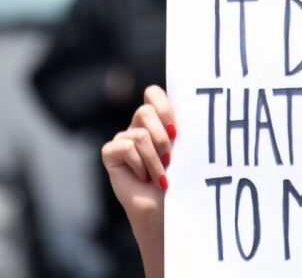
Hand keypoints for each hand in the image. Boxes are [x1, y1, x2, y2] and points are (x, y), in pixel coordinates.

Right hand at [102, 85, 177, 224]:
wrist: (165, 208)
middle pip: (145, 111)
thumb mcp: (184, 148)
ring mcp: (123, 138)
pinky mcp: (110, 152)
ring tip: (161, 175)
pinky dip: (140, 165)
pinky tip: (144, 178)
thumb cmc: (180, 179)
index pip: (153, 93)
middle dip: (162, 137)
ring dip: (155, 159)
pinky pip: (126, 147)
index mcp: (158, 120)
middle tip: (170, 158)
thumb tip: (191, 106)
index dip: (164, 106)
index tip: (176, 131)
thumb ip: (180, 128)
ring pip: (140, 134)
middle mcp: (138, 126)